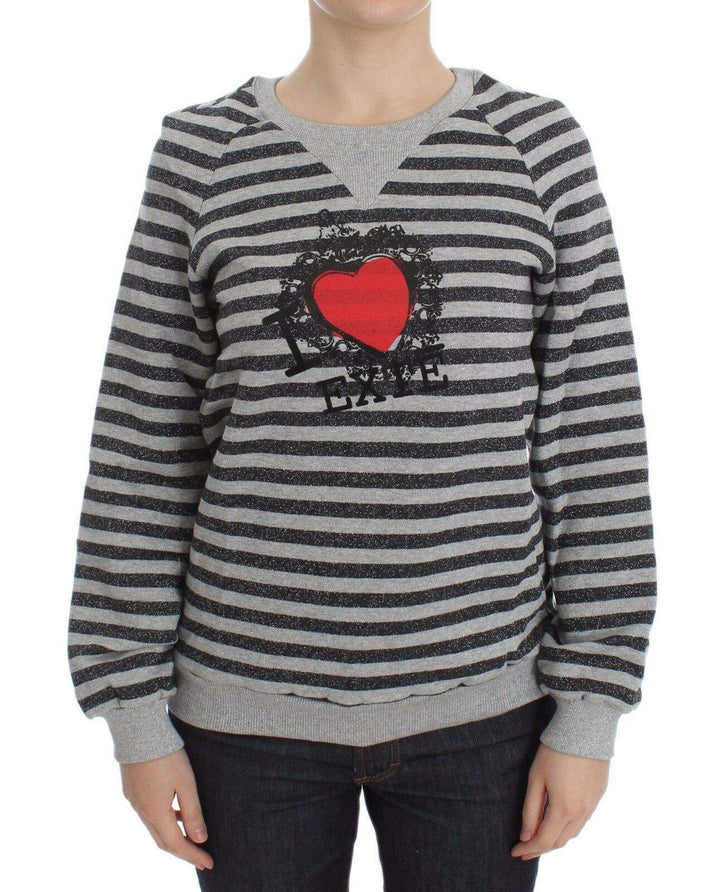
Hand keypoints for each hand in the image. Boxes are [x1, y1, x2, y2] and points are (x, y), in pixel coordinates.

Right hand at [120, 747, 213, 871]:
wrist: (139, 730)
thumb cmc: (166, 754)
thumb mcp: (186, 782)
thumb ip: (192, 812)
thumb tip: (200, 838)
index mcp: (155, 812)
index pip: (176, 844)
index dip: (193, 855)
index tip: (209, 862)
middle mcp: (141, 810)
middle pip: (163, 841)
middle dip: (183, 851)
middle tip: (201, 857)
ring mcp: (134, 800)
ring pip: (154, 827)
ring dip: (172, 836)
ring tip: (192, 837)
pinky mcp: (131, 789)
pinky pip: (148, 814)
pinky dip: (163, 820)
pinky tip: (175, 812)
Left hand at [511, 742, 609, 859]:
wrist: (585, 730)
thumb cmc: (555, 751)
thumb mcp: (536, 778)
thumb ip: (530, 809)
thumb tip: (526, 835)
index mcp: (564, 809)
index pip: (545, 840)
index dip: (529, 849)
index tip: (515, 852)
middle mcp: (581, 812)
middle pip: (560, 841)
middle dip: (540, 848)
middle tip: (524, 850)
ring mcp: (592, 805)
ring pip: (572, 833)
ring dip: (555, 839)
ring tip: (538, 840)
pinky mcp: (598, 796)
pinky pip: (582, 820)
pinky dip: (568, 828)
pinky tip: (557, 823)